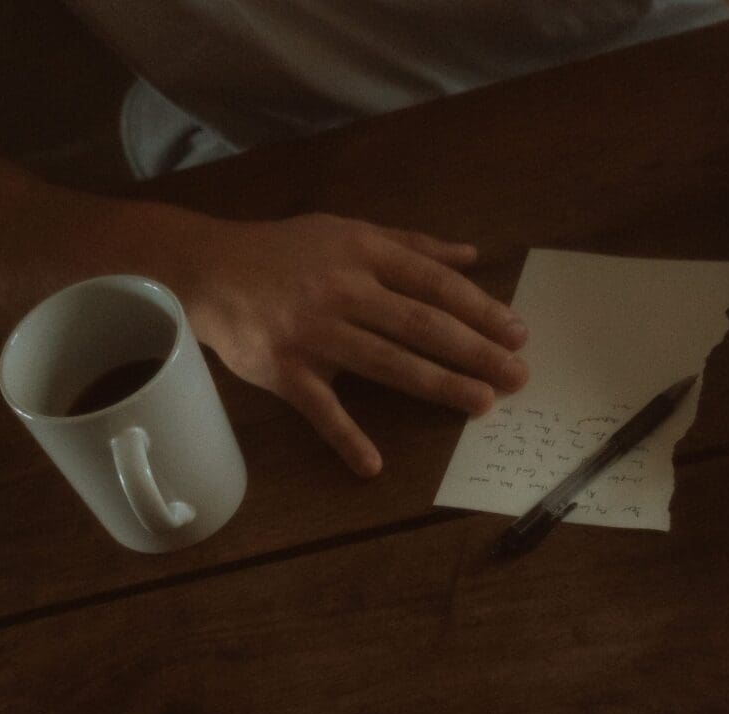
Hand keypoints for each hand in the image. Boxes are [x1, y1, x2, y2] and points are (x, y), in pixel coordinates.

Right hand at [171, 213, 529, 477]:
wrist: (209, 271)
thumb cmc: (286, 253)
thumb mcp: (348, 233)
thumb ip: (411, 245)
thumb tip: (471, 255)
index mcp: (363, 255)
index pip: (433, 284)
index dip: (480, 309)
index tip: (518, 333)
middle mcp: (343, 291)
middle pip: (420, 324)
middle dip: (474, 350)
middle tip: (517, 375)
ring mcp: (313, 333)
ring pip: (386, 363)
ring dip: (438, 385)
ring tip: (482, 404)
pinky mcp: (283, 371)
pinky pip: (320, 409)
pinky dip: (345, 438)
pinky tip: (372, 466)